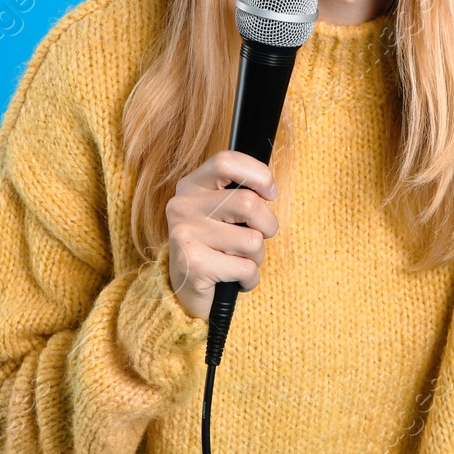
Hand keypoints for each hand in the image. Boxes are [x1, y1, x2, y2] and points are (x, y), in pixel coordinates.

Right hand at [165, 150, 278, 320]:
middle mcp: (183, 206)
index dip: (258, 174)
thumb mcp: (221, 211)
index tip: (270, 192)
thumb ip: (239, 192)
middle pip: (248, 203)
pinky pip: (246, 268)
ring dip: (257, 257)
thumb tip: (270, 188)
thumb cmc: (214, 245)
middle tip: (258, 237)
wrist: (184, 291)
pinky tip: (234, 279)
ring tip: (239, 260)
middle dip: (267, 225)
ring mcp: (185, 235)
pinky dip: (250, 278)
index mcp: (191, 185)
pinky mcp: (193, 265)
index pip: (226, 161)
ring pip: (252, 240)